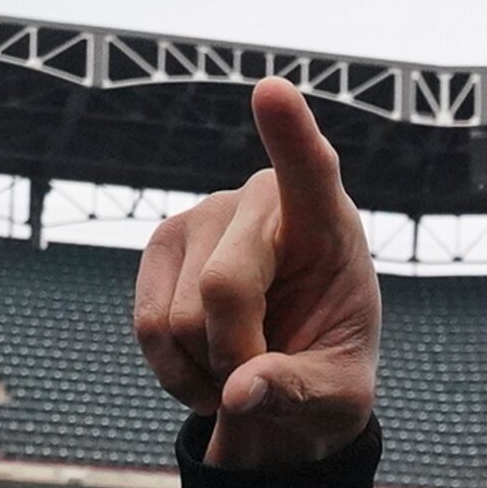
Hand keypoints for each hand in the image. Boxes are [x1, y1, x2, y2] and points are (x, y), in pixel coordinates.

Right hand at [133, 79, 379, 468]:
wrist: (288, 378)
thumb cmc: (328, 370)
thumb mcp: (338, 396)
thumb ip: (298, 392)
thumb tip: (238, 394)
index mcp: (326, 222)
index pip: (310, 171)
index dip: (290, 134)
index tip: (271, 91)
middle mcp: (259, 202)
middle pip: (224, 287)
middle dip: (238, 355)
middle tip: (266, 374)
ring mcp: (202, 216)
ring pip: (180, 318)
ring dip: (209, 369)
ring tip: (242, 366)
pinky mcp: (162, 245)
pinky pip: (148, 327)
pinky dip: (174, 371)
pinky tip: (205, 372)